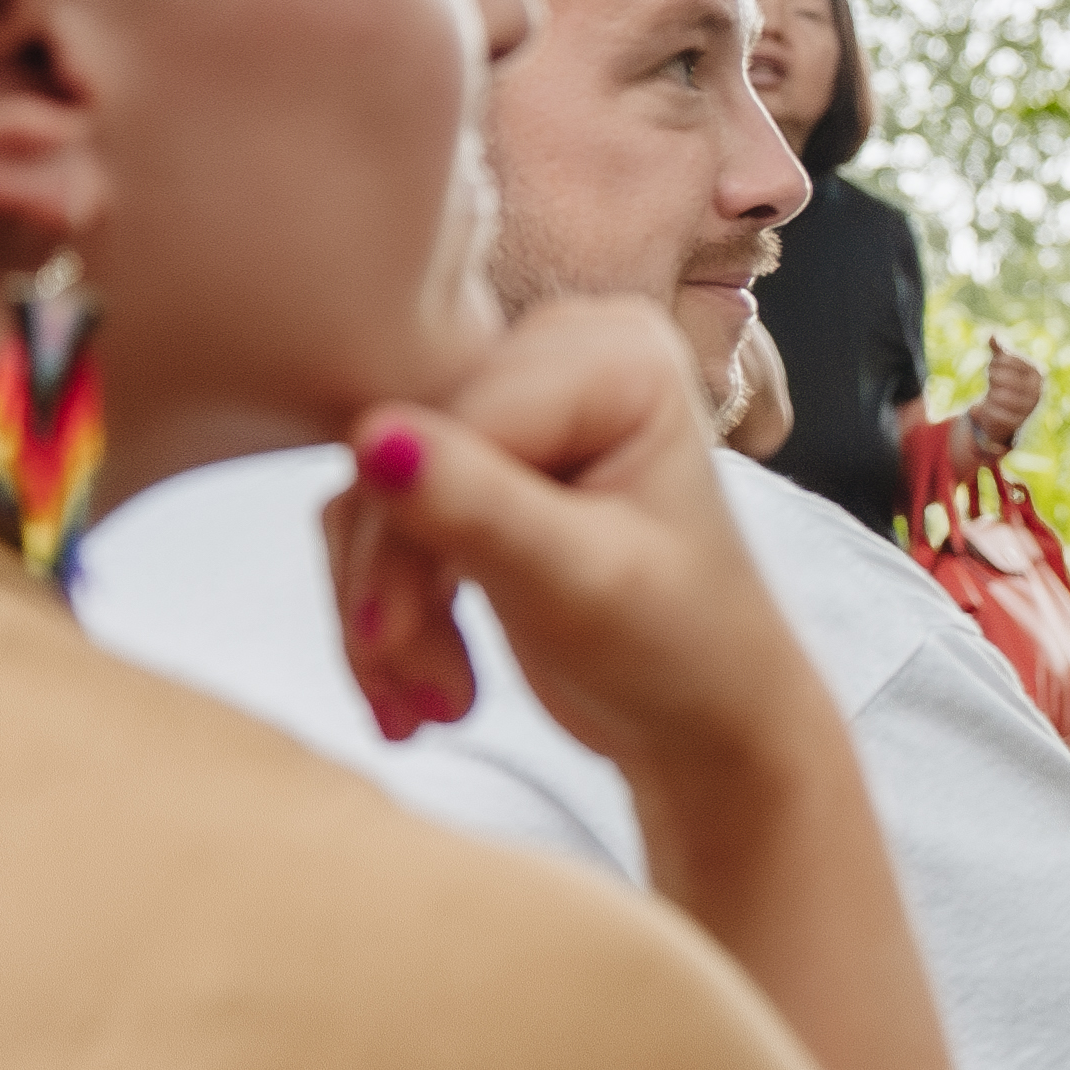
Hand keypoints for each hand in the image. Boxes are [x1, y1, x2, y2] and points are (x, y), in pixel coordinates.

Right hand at [328, 298, 825, 800]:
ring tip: (440, 704)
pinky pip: (378, 517)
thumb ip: (478, 508)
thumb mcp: (578, 583)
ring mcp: (517, 403)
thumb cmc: (678, 648)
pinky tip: (422, 690)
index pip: (458, 420)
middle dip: (396, 581)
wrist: (698, 713)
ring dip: (385, 609)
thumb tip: (371, 435)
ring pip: (377, 491)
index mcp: (619, 358)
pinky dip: (384, 606)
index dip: (407, 527)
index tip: (390, 636)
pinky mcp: (474, 460)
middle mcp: (565, 356)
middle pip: (407, 452)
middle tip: (429, 695)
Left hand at [962, 338, 1044, 460]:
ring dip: (990, 394)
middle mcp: (1037, 390)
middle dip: (993, 376)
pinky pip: (995, 412)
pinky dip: (988, 409)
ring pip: (998, 395)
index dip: (996, 362)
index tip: (994, 366)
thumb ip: (999, 350)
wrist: (1010, 414)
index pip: (1008, 360)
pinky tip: (990, 407)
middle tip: (993, 379)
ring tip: (993, 393)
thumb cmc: (1007, 383)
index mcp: (1037, 373)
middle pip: (1001, 377)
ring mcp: (1028, 407)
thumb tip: (992, 334)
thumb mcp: (1003, 365)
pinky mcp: (1018, 422)